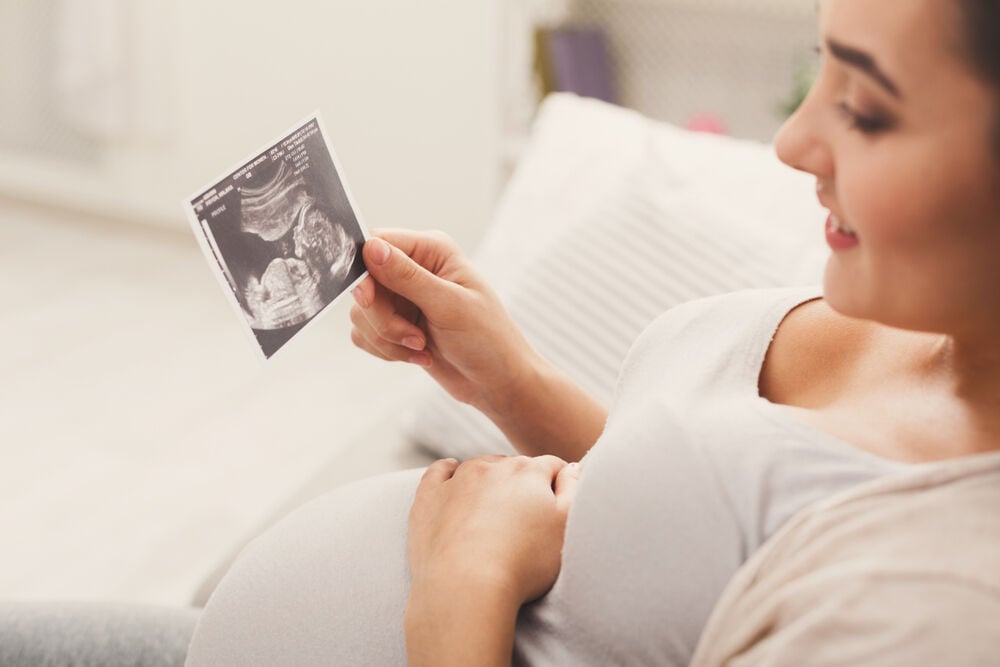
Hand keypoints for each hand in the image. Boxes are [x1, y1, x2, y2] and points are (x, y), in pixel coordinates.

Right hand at [350, 229, 538, 411]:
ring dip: (387, 339)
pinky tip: (419, 356)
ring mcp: (404, 298)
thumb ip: (408, 277)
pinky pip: (365, 334)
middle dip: (383, 318)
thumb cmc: (488, 339)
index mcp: (431, 251)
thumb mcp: (449, 305)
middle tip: (414, 337)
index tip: (369, 300)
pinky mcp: (396, 325)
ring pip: (362, 313)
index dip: (365, 271)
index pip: (377, 243)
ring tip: (422, 348)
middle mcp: (414, 269)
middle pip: (364, 283)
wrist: (497, 381)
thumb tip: (371, 248)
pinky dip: (386, 350)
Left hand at [407, 455, 580, 606]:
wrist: (465, 587)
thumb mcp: (565, 527)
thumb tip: (572, 467)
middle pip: (515, 466)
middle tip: (527, 514)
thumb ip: (573, 490)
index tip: (558, 503)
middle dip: (524, 483)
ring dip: (490, 479)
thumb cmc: (523, 563)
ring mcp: (457, 480)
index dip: (558, 482)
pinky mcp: (429, 498)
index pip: (551, 466)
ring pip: (480, 467)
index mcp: (528, 472)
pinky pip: (440, 472)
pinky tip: (454, 477)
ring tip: (495, 506)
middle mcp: (492, 467)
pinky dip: (449, 473)